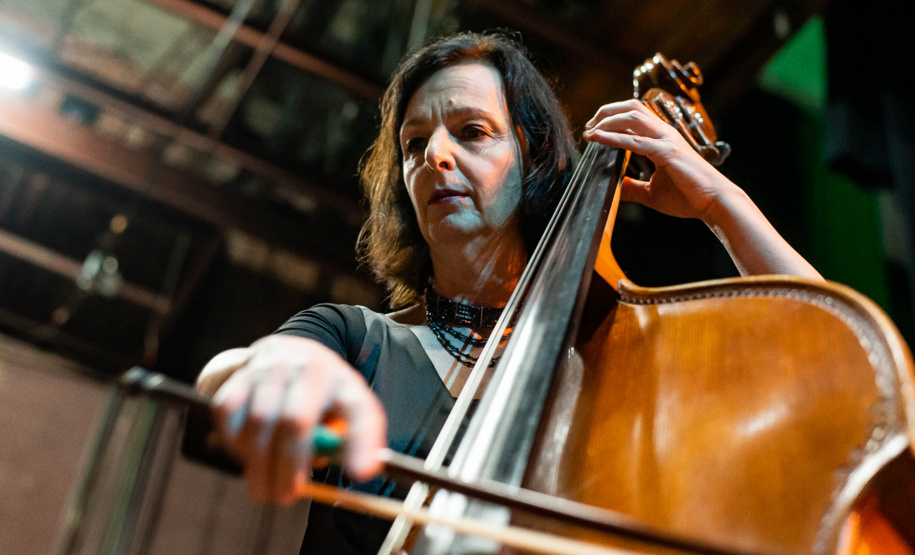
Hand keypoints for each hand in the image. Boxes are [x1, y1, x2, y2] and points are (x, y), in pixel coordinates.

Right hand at [199, 335, 386, 504]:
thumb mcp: (345, 412)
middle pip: (296, 420)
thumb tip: (357, 472)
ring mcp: (272, 368)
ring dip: (258, 463)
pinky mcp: (240, 374)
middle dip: (289, 467)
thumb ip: (351, 442)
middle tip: (286, 497)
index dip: (362, 442)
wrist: (286, 353)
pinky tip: (245, 454)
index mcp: (344, 383)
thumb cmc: (320, 396)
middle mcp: (309, 369)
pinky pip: (228, 413)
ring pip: (259, 421)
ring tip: (263, 485)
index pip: (359, 410)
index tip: (360, 474)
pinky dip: (233, 442)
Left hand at [582, 99, 737, 223]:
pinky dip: (612, 137)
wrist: (713, 203)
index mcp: (662, 138)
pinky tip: (596, 138)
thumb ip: (634, 187)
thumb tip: (616, 187)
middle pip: (631, 107)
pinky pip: (634, 140)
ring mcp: (666, 140)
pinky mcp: (666, 152)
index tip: (593, 130)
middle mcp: (664, 133)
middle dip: (605, 112)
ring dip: (606, 120)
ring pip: (631, 116)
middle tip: (588, 128)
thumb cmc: (688, 197)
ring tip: (589, 132)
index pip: (635, 116)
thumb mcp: (652, 192)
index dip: (612, 117)